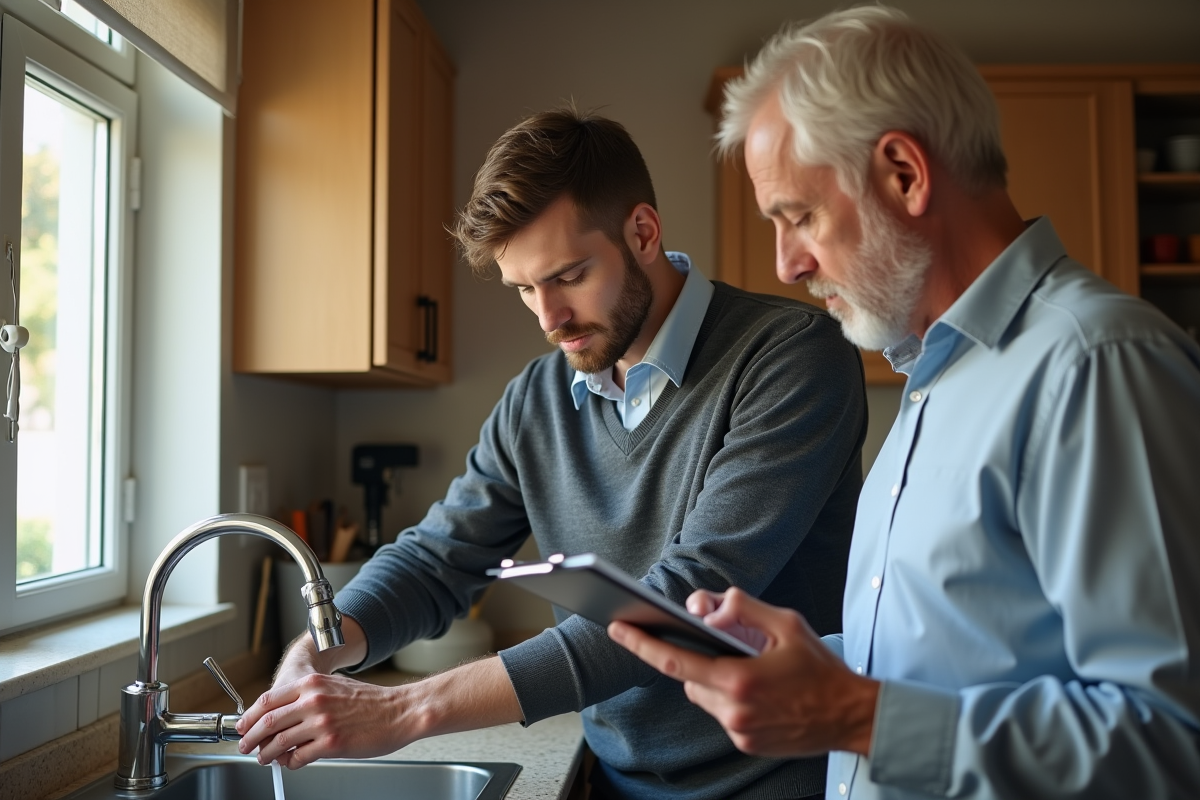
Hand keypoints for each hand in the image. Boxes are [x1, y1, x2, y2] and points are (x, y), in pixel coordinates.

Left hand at [235, 633, 523, 768]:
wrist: (400, 712)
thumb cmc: (372, 702)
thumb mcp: (335, 688)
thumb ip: (308, 698)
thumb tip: (284, 716)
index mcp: (313, 684)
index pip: (268, 700)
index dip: (250, 716)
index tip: (244, 726)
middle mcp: (314, 700)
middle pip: (268, 721)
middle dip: (252, 737)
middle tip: (246, 746)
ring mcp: (322, 723)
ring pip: (280, 742)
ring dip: (268, 754)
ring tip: (266, 759)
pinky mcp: (331, 744)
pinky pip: (299, 758)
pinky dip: (291, 763)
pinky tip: (292, 763)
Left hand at [608, 587, 879, 757]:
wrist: (851, 717)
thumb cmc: (820, 668)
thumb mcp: (787, 623)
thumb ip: (743, 608)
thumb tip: (707, 607)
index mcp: (738, 679)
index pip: (674, 660)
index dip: (640, 644)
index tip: (616, 629)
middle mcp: (733, 711)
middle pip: (688, 678)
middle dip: (694, 656)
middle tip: (716, 641)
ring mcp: (738, 732)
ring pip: (703, 696)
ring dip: (712, 678)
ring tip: (747, 667)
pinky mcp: (746, 744)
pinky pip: (722, 714)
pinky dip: (729, 697)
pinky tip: (758, 689)